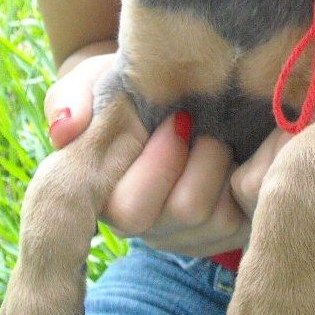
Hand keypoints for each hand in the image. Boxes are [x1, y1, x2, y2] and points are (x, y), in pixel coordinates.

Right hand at [45, 55, 248, 255]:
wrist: (173, 88)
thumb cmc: (128, 87)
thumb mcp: (94, 80)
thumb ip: (72, 98)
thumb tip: (65, 130)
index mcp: (110, 196)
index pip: (130, 209)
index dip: (159, 164)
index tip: (177, 118)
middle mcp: (149, 226)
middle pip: (184, 211)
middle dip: (200, 159)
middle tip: (199, 122)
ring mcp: (189, 234)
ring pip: (218, 213)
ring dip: (222, 160)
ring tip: (214, 132)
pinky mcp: (228, 231)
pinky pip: (246, 213)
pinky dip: (249, 172)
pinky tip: (240, 149)